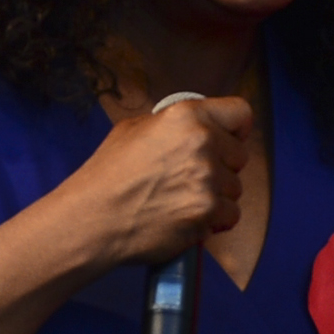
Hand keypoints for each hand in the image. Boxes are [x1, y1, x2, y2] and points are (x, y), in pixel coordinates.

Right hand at [64, 96, 252, 271]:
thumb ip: (175, 125)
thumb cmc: (108, 175)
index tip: (230, 139)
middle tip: (191, 177)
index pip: (240, 113)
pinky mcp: (208, 211)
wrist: (93, 218)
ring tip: (182, 199)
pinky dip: (214, 220)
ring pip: (235, 188)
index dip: (236, 128)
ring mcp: (208, 179)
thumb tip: (198, 128)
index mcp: (186, 116)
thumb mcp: (134, 130)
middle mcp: (203, 143)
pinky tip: (188, 216)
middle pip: (240, 155)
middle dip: (223, 167)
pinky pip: (231, 214)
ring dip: (217, 196)